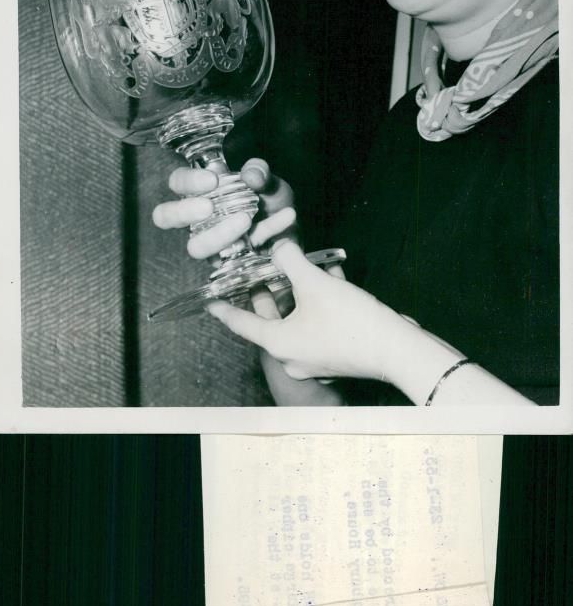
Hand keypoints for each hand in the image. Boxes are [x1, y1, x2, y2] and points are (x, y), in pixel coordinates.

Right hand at [152, 158, 296, 259]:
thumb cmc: (270, 198)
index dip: (188, 181)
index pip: (177, 183)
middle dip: (184, 211)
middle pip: (166, 216)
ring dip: (219, 233)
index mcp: (201, 190)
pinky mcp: (226, 262)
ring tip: (247, 220)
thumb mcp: (268, 179)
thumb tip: (251, 175)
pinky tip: (286, 217)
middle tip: (209, 207)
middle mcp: (198, 218)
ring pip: (195, 246)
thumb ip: (259, 171)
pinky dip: (265, 234)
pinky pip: (234, 255)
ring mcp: (209, 242)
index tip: (212, 180)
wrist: (294, 225)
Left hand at [207, 241, 403, 382]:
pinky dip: (320, 302)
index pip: (241, 324)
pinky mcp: (338, 354)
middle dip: (269, 291)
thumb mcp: (314, 283)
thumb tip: (279, 247)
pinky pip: (319, 323)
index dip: (224, 309)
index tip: (209, 302)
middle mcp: (293, 357)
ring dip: (299, 291)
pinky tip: (331, 274)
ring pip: (298, 318)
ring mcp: (316, 358)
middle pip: (272, 319)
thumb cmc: (350, 320)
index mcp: (279, 344)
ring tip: (300, 265)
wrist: (397, 350)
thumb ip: (291, 260)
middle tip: (259, 270)